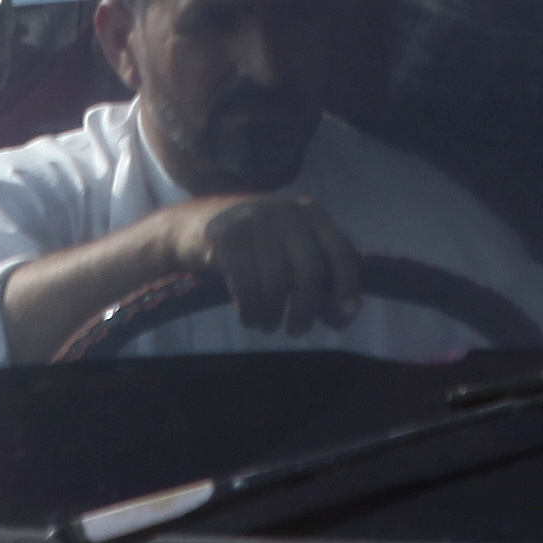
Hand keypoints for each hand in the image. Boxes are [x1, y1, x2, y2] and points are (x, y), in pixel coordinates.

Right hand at [166, 189, 362, 336]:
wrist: (195, 224)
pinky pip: (247, 287)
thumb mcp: (290, 256)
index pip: (341, 252)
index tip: (344, 318)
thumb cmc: (255, 247)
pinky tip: (250, 319)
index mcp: (311, 213)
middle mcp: (287, 212)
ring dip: (274, 315)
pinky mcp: (227, 237)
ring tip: (268, 324)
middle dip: (306, 309)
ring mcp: (255, 220)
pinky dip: (251, 312)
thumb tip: (343, 318)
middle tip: (296, 330)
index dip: (347, 288)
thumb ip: (319, 284)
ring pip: (277, 283)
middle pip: (311, 271)